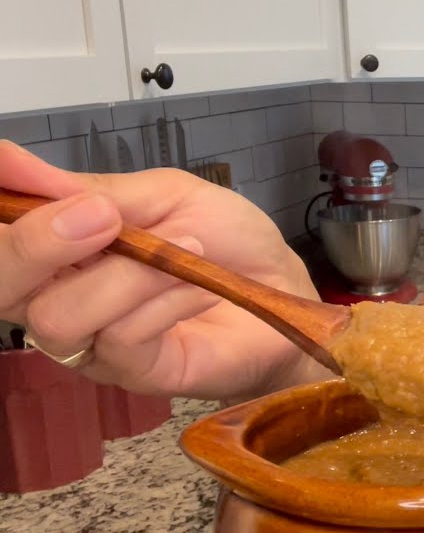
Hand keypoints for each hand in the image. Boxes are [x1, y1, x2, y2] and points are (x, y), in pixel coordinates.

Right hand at [0, 140, 324, 401]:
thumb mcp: (166, 195)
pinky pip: (122, 337)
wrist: (285, 289)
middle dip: (32, 245)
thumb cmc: (228, 243)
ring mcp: (93, 340)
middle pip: (0, 285)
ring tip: (187, 246)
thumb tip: (11, 161)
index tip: (5, 166)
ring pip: (60, 314)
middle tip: (99, 216)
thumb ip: (92, 188)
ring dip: (128, 273)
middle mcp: (60, 294)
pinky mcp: (134, 371)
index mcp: (59, 246)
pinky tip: (200, 286)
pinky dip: (165, 299)